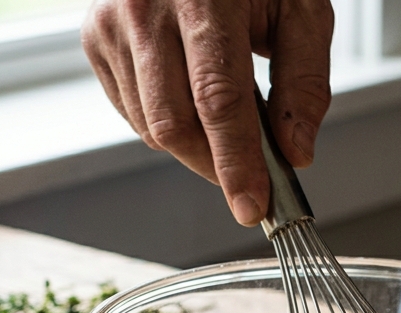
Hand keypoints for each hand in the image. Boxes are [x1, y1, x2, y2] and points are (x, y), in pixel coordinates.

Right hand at [82, 0, 333, 225]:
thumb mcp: (300, 9)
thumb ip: (305, 82)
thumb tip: (295, 152)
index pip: (218, 100)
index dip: (236, 162)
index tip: (251, 205)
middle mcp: (146, 9)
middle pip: (176, 125)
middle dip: (216, 166)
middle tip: (251, 180)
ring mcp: (112, 24)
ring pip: (152, 127)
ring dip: (195, 147)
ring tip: (226, 122)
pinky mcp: (95, 38)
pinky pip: (133, 112)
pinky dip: (168, 125)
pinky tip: (190, 98)